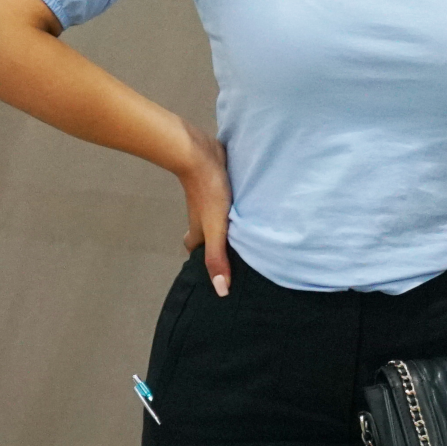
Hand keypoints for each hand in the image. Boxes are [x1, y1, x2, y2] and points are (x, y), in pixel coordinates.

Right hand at [170, 117, 231, 295]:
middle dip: (216, 242)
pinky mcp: (219, 182)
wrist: (199, 154)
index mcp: (198, 229)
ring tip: (247, 232)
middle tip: (236, 251)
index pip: (196, 249)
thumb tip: (221, 291)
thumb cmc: (208, 192)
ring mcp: (209, 197)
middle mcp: (201, 215)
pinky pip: (225, 198)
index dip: (203, 260)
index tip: (218, 268)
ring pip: (215, 215)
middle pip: (205, 232)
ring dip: (226, 222)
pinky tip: (250, 204)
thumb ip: (217, 257)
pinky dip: (234, 204)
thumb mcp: (216, 228)